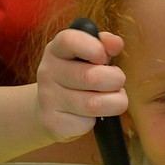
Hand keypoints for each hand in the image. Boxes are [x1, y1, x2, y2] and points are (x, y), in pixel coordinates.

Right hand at [35, 27, 126, 141]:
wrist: (47, 109)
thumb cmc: (77, 77)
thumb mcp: (88, 56)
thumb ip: (104, 45)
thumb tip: (116, 43)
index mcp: (56, 50)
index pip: (69, 41)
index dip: (94, 48)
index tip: (104, 57)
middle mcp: (47, 72)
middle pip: (91, 77)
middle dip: (115, 80)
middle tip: (117, 82)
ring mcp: (47, 98)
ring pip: (93, 104)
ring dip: (114, 103)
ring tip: (112, 99)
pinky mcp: (51, 122)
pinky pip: (86, 124)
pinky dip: (96, 121)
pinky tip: (91, 116)